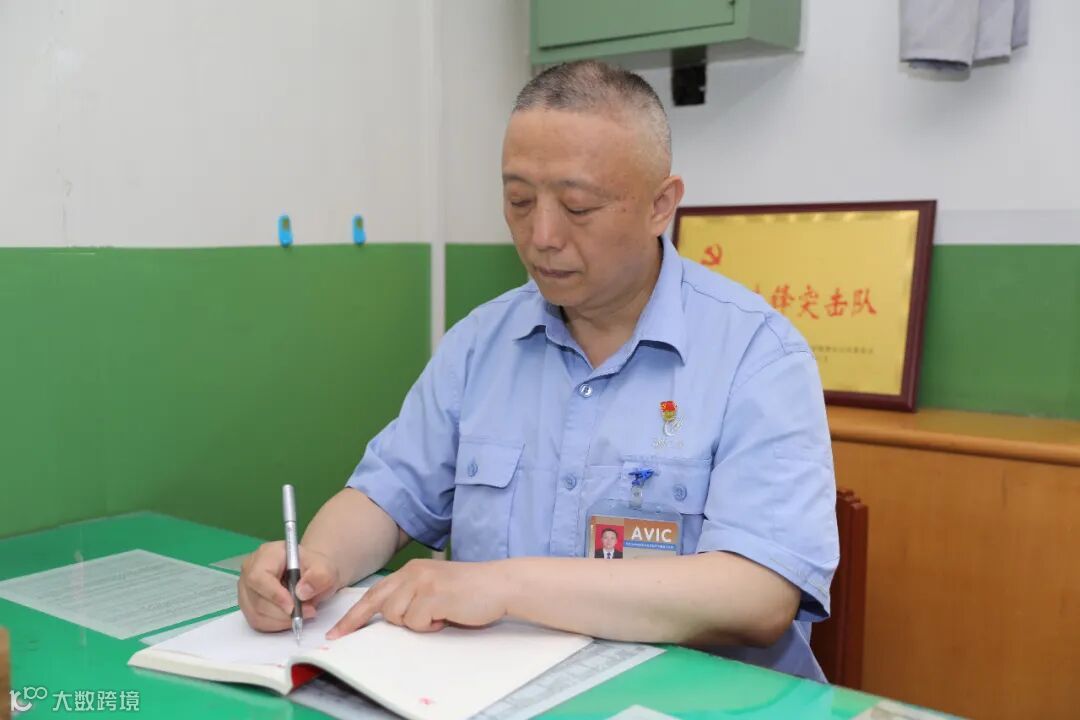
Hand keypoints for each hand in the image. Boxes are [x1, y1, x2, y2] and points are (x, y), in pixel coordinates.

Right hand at [238, 541, 342, 631]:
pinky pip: (257, 621)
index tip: (293, 607)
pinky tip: (291, 618)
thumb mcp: (325, 568)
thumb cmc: (315, 568)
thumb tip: (302, 592)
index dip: (274, 595)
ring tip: (303, 614)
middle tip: (308, 612)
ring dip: (282, 620)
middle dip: (283, 612)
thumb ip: (318, 577)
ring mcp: (246, 589)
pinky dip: (276, 625)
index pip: (259, 577)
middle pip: (257, 599)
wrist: (311, 574)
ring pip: (256, 614)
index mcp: (266, 554)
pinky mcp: (249, 605)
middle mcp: (250, 570)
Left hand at [327, 559, 507, 638]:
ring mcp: (423, 583)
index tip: (338, 631)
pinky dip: (432, 626)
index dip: (355, 613)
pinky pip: (417, 623)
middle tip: (342, 635)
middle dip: (359, 620)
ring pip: (398, 616)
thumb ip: (413, 597)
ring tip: (438, 615)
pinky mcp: (433, 595)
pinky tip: (448, 616)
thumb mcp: (434, 589)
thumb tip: (389, 616)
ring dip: (417, 623)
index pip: (376, 592)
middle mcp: (413, 573)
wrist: (500, 585)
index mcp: (411, 570)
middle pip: (378, 602)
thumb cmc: (470, 592)